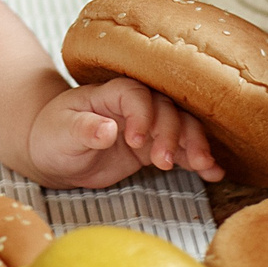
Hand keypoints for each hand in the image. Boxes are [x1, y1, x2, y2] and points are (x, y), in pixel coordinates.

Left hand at [28, 77, 222, 188]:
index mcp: (110, 93)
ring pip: (182, 126)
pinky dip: (198, 160)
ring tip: (203, 166)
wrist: (54, 153)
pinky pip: (181, 150)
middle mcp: (134, 105)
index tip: (135, 142)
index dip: (142, 115)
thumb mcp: (60, 133)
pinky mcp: (153, 147)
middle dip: (172, 134)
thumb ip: (84, 129)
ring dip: (194, 144)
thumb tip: (107, 129)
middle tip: (164, 162)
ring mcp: (148, 126)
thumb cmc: (52, 136)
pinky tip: (215, 173)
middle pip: (166, 108)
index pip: (136, 94)